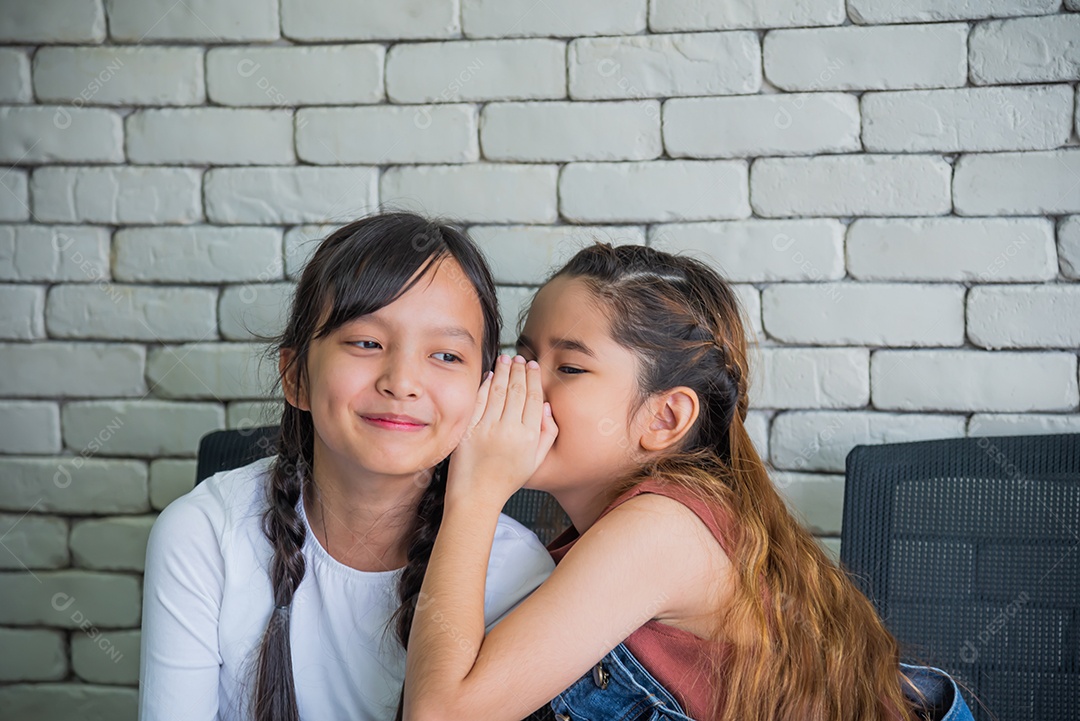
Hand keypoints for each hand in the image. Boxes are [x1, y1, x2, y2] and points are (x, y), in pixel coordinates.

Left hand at [447, 355, 557, 506]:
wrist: (477, 496)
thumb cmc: (505, 480)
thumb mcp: (536, 461)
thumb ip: (547, 434)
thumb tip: (545, 407)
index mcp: (529, 437)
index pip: (534, 398)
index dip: (534, 379)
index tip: (533, 366)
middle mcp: (510, 430)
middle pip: (518, 390)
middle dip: (519, 370)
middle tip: (520, 358)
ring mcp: (488, 429)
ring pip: (499, 391)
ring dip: (504, 371)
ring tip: (506, 359)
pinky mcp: (470, 430)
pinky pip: (480, 401)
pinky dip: (486, 385)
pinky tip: (490, 376)